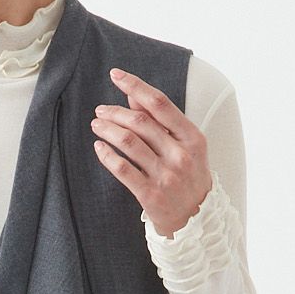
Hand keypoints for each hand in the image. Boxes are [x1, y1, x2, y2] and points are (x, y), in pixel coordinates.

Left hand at [90, 68, 211, 237]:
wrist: (198, 218)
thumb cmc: (189, 175)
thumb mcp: (184, 145)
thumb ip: (161, 120)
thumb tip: (134, 94)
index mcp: (192, 137)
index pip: (160, 103)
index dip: (135, 85)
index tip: (116, 75)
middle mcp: (180, 155)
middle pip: (140, 122)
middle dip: (115, 112)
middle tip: (100, 110)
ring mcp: (166, 175)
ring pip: (129, 143)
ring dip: (108, 130)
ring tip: (96, 125)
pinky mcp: (150, 195)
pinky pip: (123, 170)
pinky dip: (107, 155)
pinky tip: (99, 147)